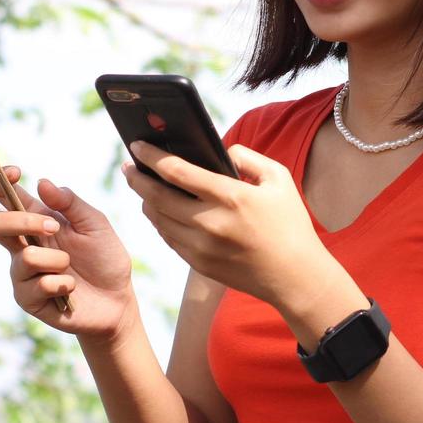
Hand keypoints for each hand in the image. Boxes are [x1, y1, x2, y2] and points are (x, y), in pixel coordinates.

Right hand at [0, 166, 136, 341]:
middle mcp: (23, 245)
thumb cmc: (105, 259)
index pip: (7, 197)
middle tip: (54, 227)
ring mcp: (22, 272)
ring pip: (25, 258)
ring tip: (72, 267)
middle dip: (22, 222)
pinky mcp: (27, 298)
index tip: (15, 171)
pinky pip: (38, 285)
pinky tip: (71, 288)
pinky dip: (64, 283)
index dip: (1, 180)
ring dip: (58, 260)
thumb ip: (71, 204)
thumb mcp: (95, 225)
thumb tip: (42, 183)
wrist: (117, 301)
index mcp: (37, 221)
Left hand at [122, 143, 336, 311]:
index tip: (137, 145)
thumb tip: (221, 151)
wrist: (295, 277)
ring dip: (145, 201)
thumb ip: (248, 157)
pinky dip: (160, 222)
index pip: (177, 171)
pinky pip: (169, 238)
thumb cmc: (290, 224)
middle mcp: (211, 222)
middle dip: (137, 178)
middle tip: (127, 166)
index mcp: (231, 196)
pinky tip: (159, 211)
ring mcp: (202, 247)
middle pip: (157, 196)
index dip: (151, 156)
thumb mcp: (278, 179)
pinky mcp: (199, 264)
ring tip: (141, 187)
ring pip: (158, 219)